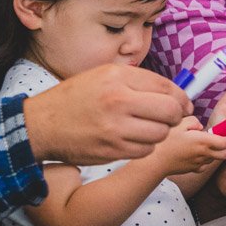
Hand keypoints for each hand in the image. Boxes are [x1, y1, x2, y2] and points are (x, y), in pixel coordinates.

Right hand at [22, 65, 190, 164]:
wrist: (41, 125)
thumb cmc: (75, 98)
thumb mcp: (103, 75)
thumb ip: (137, 80)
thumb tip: (173, 93)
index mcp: (117, 77)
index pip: (166, 86)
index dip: (181, 97)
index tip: (184, 103)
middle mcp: (118, 101)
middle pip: (170, 111)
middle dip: (177, 115)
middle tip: (171, 117)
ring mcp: (115, 128)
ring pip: (161, 134)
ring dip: (160, 132)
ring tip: (147, 127)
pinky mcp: (112, 150)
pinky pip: (145, 150)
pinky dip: (145, 146)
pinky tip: (133, 139)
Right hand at [150, 117, 225, 174]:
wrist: (153, 161)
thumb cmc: (165, 141)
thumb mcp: (178, 123)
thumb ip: (194, 121)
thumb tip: (200, 126)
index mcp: (203, 142)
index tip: (223, 132)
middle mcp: (203, 154)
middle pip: (225, 154)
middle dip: (225, 147)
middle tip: (217, 139)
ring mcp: (198, 163)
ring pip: (214, 159)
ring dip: (213, 152)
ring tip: (201, 144)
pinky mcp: (191, 169)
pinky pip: (204, 165)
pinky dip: (203, 160)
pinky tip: (194, 153)